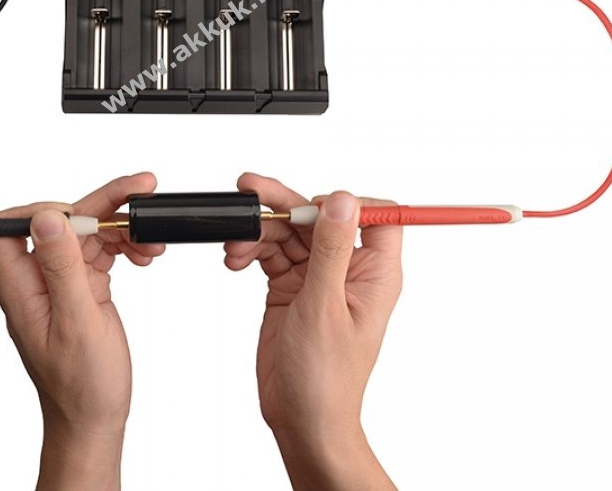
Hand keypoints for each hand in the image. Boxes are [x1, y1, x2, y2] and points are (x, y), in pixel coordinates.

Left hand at [0, 172, 162, 490]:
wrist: (95, 417)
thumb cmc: (81, 384)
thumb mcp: (75, 323)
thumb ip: (61, 268)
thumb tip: (46, 218)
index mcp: (21, 286)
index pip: (9, 226)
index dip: (43, 208)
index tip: (83, 211)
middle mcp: (36, 278)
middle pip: (60, 221)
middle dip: (101, 205)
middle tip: (141, 191)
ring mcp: (60, 281)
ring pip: (85, 232)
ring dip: (120, 227)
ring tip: (151, 241)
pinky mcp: (82, 285)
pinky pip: (101, 250)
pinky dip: (125, 246)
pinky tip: (145, 254)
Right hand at [224, 173, 401, 490]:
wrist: (300, 418)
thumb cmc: (326, 377)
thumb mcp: (325, 306)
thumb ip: (331, 249)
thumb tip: (341, 200)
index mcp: (374, 272)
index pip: (375, 214)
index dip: (345, 201)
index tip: (312, 203)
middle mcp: (347, 269)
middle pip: (319, 216)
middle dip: (284, 204)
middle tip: (251, 191)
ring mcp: (317, 277)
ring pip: (290, 232)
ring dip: (260, 231)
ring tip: (236, 244)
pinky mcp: (291, 287)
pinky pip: (271, 253)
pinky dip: (251, 250)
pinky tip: (235, 259)